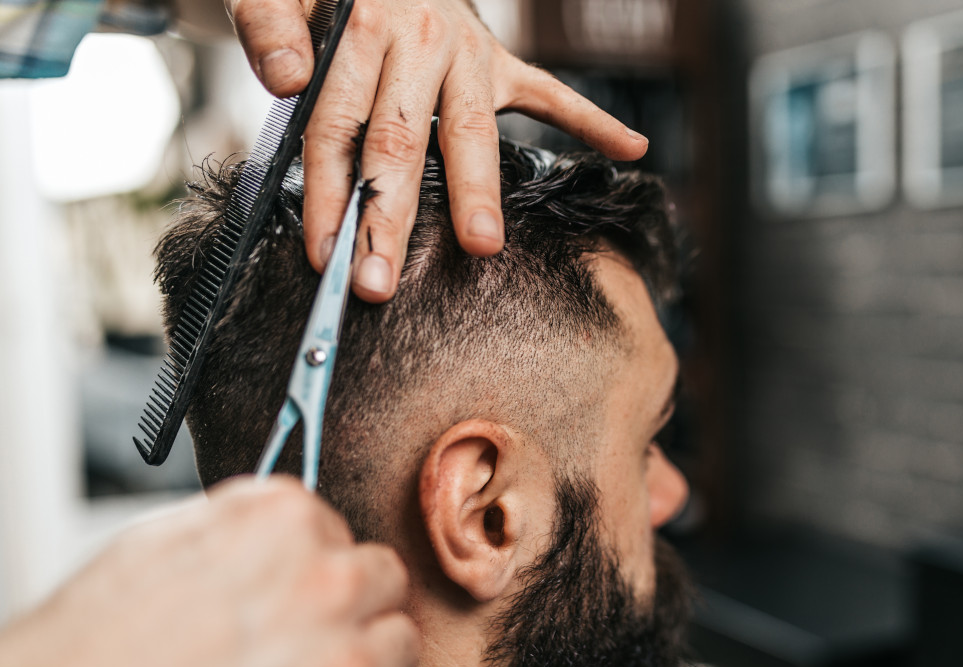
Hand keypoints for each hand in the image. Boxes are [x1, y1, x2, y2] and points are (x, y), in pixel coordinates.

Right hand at [0, 477, 417, 666]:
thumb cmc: (88, 655)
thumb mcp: (160, 542)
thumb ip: (244, 528)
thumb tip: (283, 532)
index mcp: (284, 524)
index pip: (338, 528)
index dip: (308, 563)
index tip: (287, 588)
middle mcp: (327, 586)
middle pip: (383, 580)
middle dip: (348, 604)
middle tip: (298, 635)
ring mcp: (343, 665)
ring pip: (398, 646)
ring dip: (361, 658)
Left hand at [227, 0, 649, 300]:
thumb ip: (269, 26)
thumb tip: (284, 81)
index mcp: (362, 28)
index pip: (339, 126)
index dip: (329, 193)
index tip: (324, 255)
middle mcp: (420, 43)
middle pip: (401, 141)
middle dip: (391, 217)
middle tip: (381, 280)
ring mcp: (468, 54)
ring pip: (471, 131)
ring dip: (479, 190)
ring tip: (483, 245)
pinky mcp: (501, 60)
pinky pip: (552, 94)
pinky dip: (593, 121)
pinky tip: (630, 148)